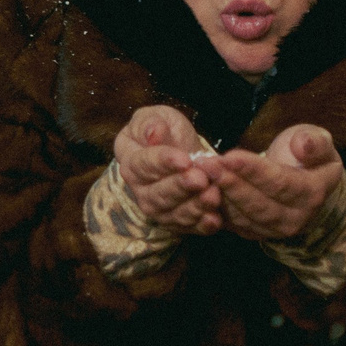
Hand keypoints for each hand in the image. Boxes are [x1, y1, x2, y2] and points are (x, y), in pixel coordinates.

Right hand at [111, 105, 222, 236]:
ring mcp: (158, 209)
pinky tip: (215, 219)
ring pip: (173, 213)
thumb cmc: (168, 132)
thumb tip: (154, 133)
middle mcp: (140, 190)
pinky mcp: (177, 222)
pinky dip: (201, 226)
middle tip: (200, 179)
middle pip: (157, 194)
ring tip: (213, 195)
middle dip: (180, 187)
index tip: (184, 159)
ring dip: (193, 207)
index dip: (164, 162)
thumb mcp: (159, 117)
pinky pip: (188, 228)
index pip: (143, 164)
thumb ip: (150, 123)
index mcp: (131, 162)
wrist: (183, 152)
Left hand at [211, 125, 343, 242]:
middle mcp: (295, 218)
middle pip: (258, 204)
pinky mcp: (256, 233)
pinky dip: (217, 208)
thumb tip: (303, 145)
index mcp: (312, 193)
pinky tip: (202, 189)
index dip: (254, 170)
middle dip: (231, 183)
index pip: (280, 183)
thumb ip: (314, 142)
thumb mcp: (320, 141)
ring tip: (201, 173)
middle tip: (207, 164)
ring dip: (220, 195)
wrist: (308, 183)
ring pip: (243, 216)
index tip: (230, 155)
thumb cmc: (309, 157)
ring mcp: (274, 230)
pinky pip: (234, 223)